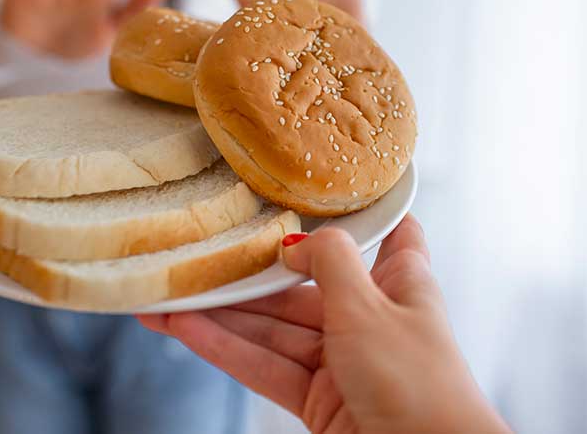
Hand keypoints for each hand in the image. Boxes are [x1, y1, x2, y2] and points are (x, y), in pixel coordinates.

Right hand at [138, 216, 510, 433]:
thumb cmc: (418, 383)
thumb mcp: (369, 307)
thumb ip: (329, 261)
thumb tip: (294, 240)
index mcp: (401, 280)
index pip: (388, 231)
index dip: (358, 208)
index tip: (316, 186)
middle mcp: (371, 315)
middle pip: (303, 285)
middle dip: (249, 276)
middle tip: (195, 258)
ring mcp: (344, 359)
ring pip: (276, 328)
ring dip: (223, 316)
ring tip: (168, 298)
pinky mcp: (320, 400)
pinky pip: (268, 367)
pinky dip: (228, 350)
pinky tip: (186, 330)